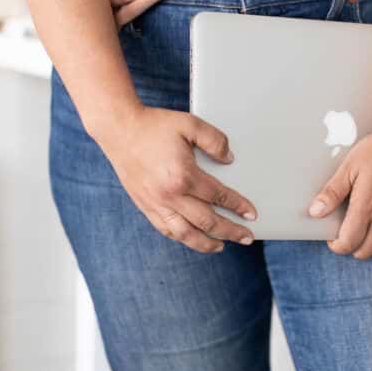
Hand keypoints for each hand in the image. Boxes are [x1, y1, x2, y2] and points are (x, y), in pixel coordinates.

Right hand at [99, 105, 257, 253]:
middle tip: (246, 237)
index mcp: (183, 175)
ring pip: (186, 234)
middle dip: (230, 231)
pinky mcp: (145, 206)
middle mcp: (170, 195)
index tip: (251, 214)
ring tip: (221, 246)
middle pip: (207, 221)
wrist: (119, 129)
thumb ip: (214, 140)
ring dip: (206, 243)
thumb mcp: (190, 124)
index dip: (238, 206)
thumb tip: (229, 159)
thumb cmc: (154, 125)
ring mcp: (155, 204)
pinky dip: (182, 237)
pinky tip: (192, 237)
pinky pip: (166, 230)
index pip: (218, 197)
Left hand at [308, 121, 371, 258]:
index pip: (348, 243)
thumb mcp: (349, 168)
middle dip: (350, 246)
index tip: (332, 236)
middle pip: (363, 251)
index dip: (336, 245)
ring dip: (370, 248)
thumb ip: (332, 192)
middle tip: (346, 232)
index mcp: (365, 208)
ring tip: (363, 234)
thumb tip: (315, 212)